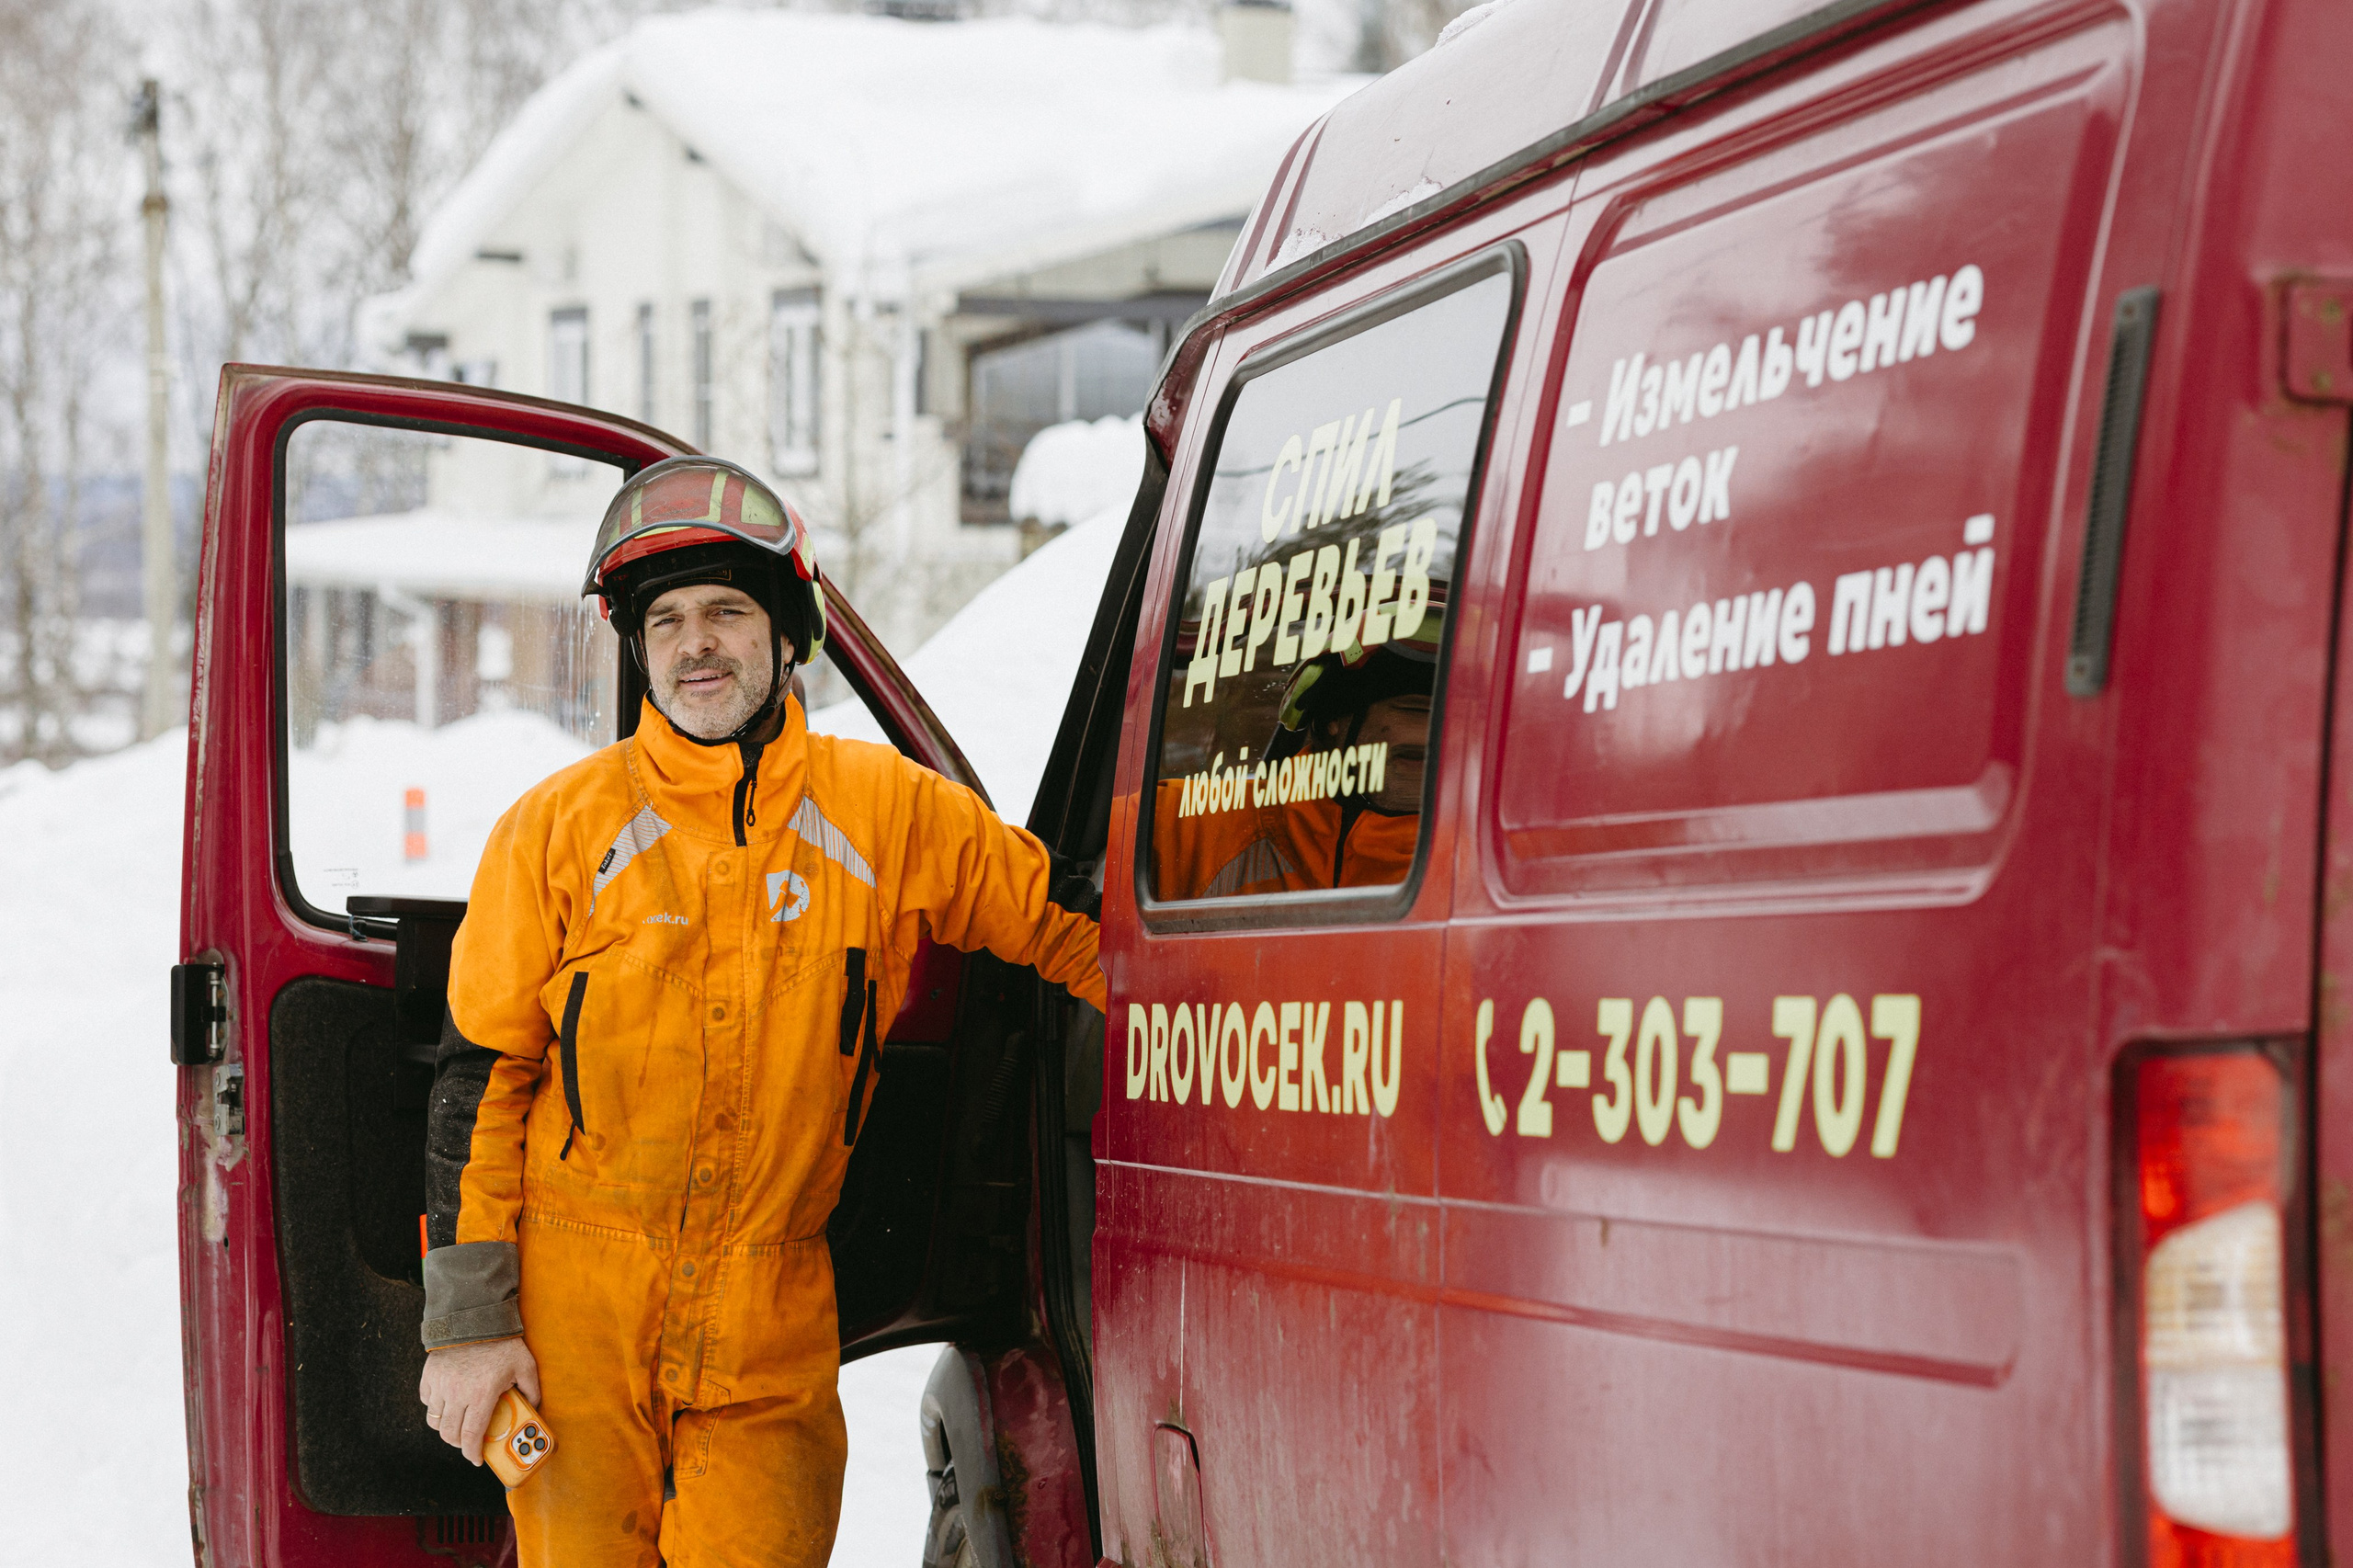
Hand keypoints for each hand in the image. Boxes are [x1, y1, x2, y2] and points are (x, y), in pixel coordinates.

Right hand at [419, 1337, 540, 1465]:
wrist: (476, 1317)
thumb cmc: (503, 1342)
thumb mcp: (526, 1365)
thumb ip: (532, 1390)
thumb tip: (533, 1407)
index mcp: (481, 1395)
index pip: (471, 1436)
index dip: (472, 1453)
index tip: (476, 1459)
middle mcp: (457, 1394)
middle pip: (449, 1434)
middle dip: (459, 1443)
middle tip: (469, 1441)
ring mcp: (440, 1384)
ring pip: (435, 1420)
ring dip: (446, 1426)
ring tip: (459, 1421)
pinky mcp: (429, 1375)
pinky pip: (426, 1400)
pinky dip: (434, 1407)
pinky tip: (447, 1402)